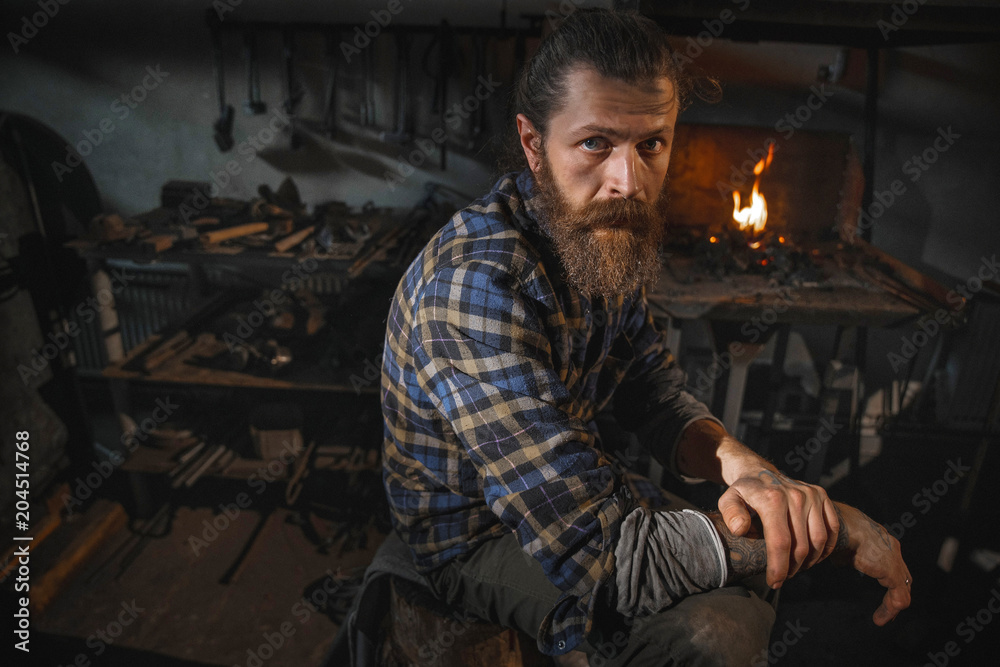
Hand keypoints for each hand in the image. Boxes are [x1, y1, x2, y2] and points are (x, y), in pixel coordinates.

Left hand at [717, 467, 838, 588]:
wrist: (759, 472)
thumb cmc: (743, 493)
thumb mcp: (728, 500)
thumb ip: (730, 513)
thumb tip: (739, 529)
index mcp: (772, 499)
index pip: (780, 542)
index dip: (779, 567)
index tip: (774, 582)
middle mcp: (795, 495)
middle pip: (801, 545)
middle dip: (793, 568)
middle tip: (784, 577)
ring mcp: (811, 494)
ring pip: (819, 540)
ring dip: (810, 560)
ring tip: (797, 568)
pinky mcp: (822, 495)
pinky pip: (832, 528)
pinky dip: (826, 547)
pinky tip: (814, 556)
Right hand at [832, 502, 911, 624]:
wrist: (837, 526)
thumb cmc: (833, 531)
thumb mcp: (841, 545)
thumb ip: (846, 555)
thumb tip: (841, 562)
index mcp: (880, 539)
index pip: (891, 563)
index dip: (889, 580)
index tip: (881, 593)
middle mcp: (892, 547)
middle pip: (902, 576)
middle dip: (895, 594)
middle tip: (888, 611)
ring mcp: (894, 559)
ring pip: (902, 588)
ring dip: (891, 606)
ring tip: (881, 619)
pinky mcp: (892, 572)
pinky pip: (898, 596)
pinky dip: (889, 609)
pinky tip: (879, 618)